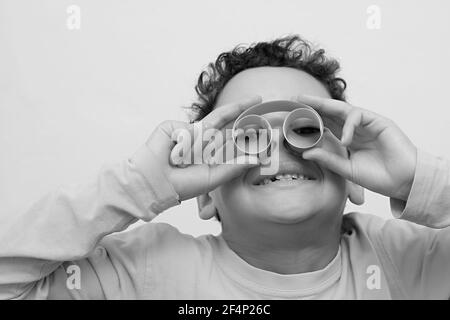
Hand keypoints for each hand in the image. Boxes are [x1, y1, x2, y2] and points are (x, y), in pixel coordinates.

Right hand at [143, 96, 261, 200]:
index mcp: (207, 151)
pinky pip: (186, 131)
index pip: (228, 136)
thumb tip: (256, 159)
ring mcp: (185, 132)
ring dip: (199, 147)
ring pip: (205, 128)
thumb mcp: (213, 178)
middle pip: (221, 119)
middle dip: (239, 107)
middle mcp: (198, 139)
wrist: (153, 184)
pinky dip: (182, 145)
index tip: (260, 121)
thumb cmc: (181, 185)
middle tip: (258, 97)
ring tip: (184, 163)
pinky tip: (173, 155)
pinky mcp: (172, 127)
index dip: (243, 127)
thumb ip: (233, 168)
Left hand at [296, 95, 416, 200]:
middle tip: (297, 98)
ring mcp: (367, 124)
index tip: (294, 116)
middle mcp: (355, 130)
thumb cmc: (379, 176)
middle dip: (315, 105)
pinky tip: (345, 140)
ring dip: (325, 106)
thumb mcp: (347, 169)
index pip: (327, 125)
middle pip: (332, 113)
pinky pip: (358, 117)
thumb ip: (328, 160)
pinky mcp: (379, 122)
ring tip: (308, 105)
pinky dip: (349, 126)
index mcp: (347, 140)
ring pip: (344, 109)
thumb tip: (306, 153)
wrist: (404, 182)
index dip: (312, 120)